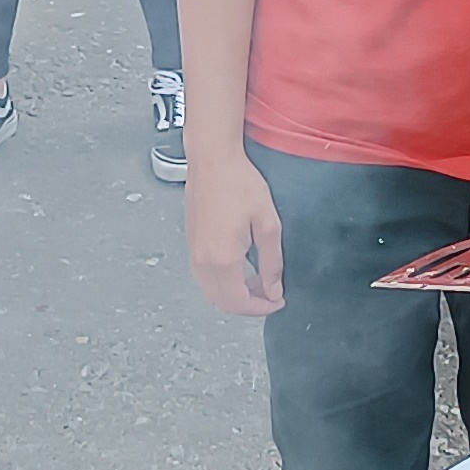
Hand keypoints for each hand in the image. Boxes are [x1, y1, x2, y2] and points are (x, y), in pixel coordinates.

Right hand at [187, 144, 285, 315]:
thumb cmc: (239, 183)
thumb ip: (272, 262)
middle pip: (223, 303)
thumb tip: (273, 290)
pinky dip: (222, 283)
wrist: (213, 160)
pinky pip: (204, 277)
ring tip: (258, 281)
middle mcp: (203, 261)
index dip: (262, 308)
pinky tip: (239, 269)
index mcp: (223, 259)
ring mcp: (194, 253)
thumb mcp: (268, 224)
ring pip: (212, 292)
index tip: (278, 301)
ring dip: (234, 295)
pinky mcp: (191, 244)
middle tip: (270, 294)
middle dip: (249, 305)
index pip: (240, 302)